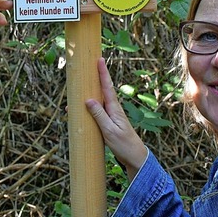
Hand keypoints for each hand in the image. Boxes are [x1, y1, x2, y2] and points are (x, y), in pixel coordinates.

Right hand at [86, 57, 147, 179]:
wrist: (135, 157)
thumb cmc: (123, 144)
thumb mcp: (109, 131)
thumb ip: (99, 115)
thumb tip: (88, 99)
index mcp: (114, 109)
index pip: (107, 87)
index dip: (103, 73)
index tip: (99, 60)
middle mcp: (113, 109)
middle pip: (104, 89)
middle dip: (98, 76)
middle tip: (92, 63)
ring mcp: (112, 115)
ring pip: (100, 99)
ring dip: (92, 90)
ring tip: (82, 82)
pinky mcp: (109, 122)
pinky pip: (98, 109)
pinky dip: (90, 105)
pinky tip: (82, 106)